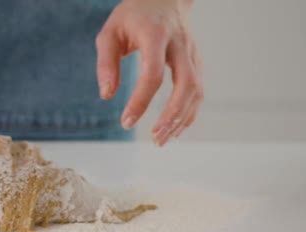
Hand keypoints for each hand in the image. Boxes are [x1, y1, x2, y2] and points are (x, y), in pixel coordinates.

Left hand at [96, 0, 202, 145]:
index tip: (126, 121)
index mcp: (156, 35)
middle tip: (156, 138)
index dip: (141, 100)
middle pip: (187, 84)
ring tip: (162, 140)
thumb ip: (106, 63)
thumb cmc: (132, 17)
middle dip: (172, 115)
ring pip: (197, 90)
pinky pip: (198, 91)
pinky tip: (174, 129)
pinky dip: (189, 113)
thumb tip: (106, 95)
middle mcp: (180, 44)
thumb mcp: (110, 33)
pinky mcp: (197, 61)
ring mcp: (192, 52)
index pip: (153, 73)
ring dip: (182, 119)